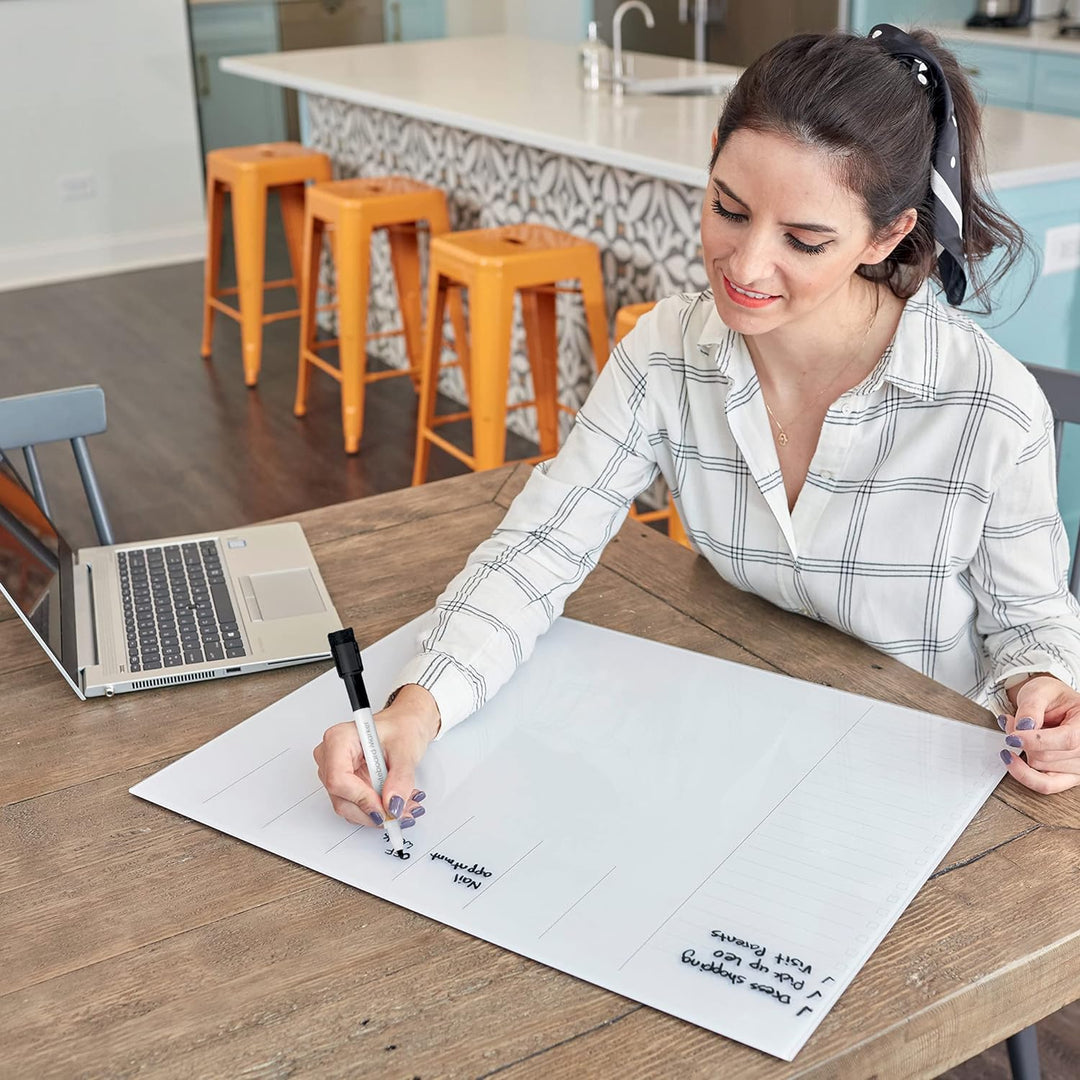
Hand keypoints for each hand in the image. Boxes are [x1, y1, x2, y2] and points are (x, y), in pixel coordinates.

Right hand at [313, 683, 440, 826]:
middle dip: (374, 810)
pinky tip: (395, 803)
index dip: (362, 798)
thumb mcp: (406, 750)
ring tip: (404, 807)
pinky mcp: (345, 784)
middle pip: (341, 798)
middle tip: (401, 811)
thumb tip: (393, 804)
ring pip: (348, 807)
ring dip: (379, 813)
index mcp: (339, 739)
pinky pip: (356, 806)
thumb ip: (400, 779)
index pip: (338, 778)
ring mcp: (336, 771)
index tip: (385, 807)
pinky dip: (377, 810)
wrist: (404, 726)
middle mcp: (331, 756)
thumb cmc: (401, 727)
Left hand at [998, 675, 1079, 793]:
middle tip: (1012, 722)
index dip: (1036, 740)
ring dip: (1021, 751)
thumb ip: (1031, 706)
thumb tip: (1024, 726)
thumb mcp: (1041, 691)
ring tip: (1017, 732)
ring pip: (1041, 767)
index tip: (1012, 737)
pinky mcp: (1067, 777)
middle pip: (1048, 756)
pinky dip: (1024, 775)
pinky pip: (1046, 785)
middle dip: (1022, 740)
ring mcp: (1078, 766)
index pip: (1067, 740)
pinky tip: (1011, 760)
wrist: (1055, 705)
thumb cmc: (1052, 697)